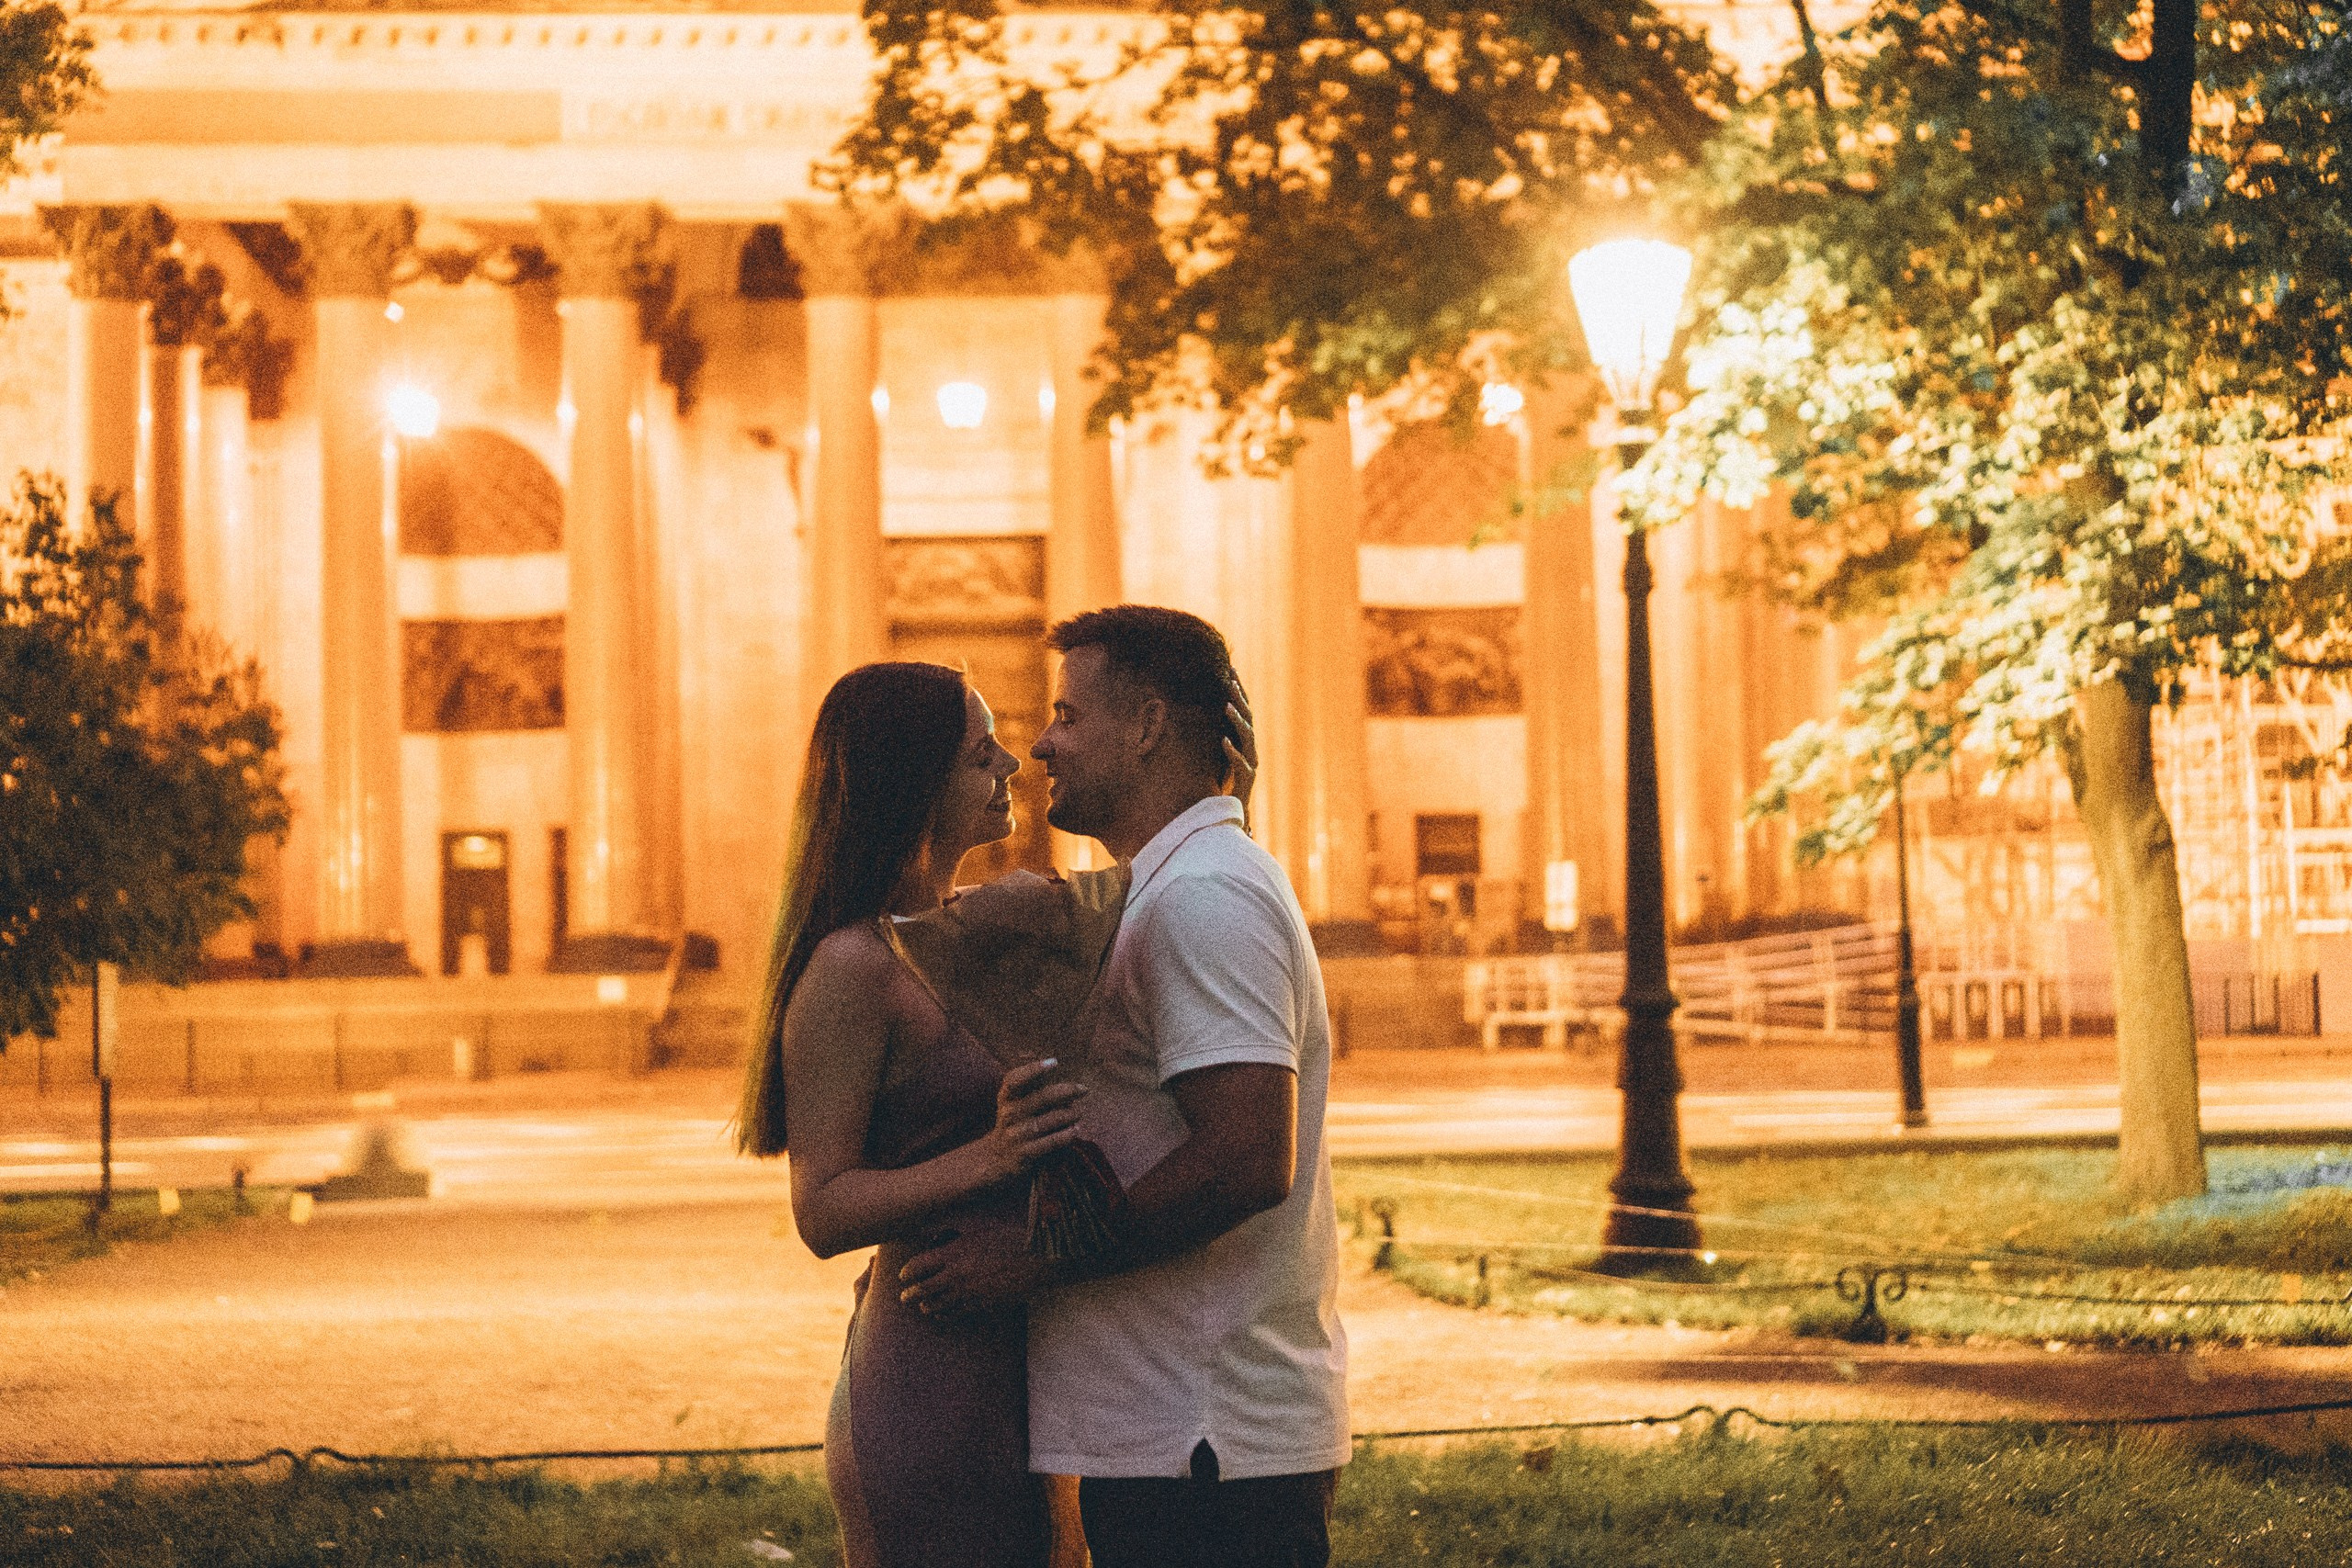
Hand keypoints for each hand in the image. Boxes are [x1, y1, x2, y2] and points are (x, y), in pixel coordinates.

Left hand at [898, 1227, 1048, 1317]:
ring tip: (922, 1307)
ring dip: (926, 1307)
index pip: (918, 1266)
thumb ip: (955, 1237)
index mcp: (953, 1253)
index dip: (907, 1273)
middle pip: (923, 1289)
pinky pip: (956, 1314)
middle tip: (904, 1298)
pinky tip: (941, 1315)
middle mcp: (956, 1275)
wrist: (1037, 1260)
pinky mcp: (981, 1306)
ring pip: (938, 1305)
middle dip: (910, 1294)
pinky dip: (945, 1315)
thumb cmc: (1010, 1238)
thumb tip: (936, 1240)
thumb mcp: (978, 1230)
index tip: (903, 1276)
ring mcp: (968, 1293)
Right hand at [979, 1058, 1087, 1185]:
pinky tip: (1075, 1131)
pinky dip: (1065, 1136)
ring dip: (1069, 1115)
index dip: (1033, 1070)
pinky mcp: (1025, 1154)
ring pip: (1048, 1121)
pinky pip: (1050, 1142)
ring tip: (1078, 1113)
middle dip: (1066, 1091)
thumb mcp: (1015, 1103)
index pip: (1014, 1079)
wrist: (997, 1157)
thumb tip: (1061, 1071)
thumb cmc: (1015, 1122)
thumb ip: (1032, 1087)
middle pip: (1041, 1098)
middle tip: (1083, 1089)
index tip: (1054, 1062)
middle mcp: (1009, 1114)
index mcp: (1006, 1097)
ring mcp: (1017, 1135)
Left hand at [1222, 672, 1257, 828]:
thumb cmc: (1222, 782)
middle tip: (1230, 682)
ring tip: (1227, 706)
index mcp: (1244, 741)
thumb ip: (1213, 734)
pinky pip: (1241, 764)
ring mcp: (1251, 764)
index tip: (1231, 669)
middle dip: (1240, 700)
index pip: (1244, 710)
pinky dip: (1232, 752)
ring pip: (1248, 738)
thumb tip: (1193, 710)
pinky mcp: (1247, 780)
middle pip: (1248, 719)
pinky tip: (1223, 741)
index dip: (1239, 691)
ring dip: (1237, 721)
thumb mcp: (1216, 755)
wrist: (1231, 813)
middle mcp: (1250, 750)